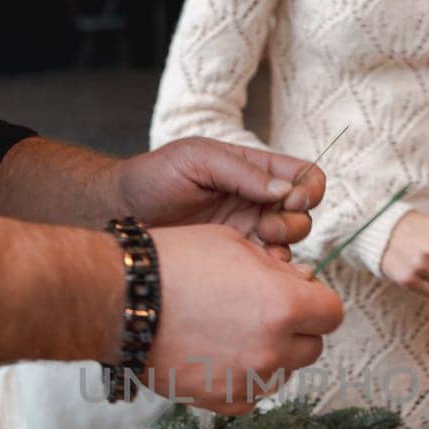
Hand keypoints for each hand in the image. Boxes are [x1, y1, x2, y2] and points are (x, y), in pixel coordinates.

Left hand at [112, 138, 326, 260]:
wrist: (120, 214)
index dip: (308, 188)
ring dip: (284, 245)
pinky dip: (271, 269)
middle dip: (294, 221)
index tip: (289, 199)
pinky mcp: (235, 258)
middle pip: (303, 213)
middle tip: (266, 225)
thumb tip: (284, 191)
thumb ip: (242, 171)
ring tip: (258, 244)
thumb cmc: (154, 177)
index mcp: (253, 170)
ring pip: (290, 243)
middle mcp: (256, 200)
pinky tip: (253, 267)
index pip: (304, 176)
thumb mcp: (197, 159)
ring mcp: (247, 231)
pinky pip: (268, 268)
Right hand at [147, 225, 342, 413]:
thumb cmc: (174, 263)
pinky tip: (221, 355)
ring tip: (233, 332)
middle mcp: (273, 349)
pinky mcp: (222, 401)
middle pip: (311, 347)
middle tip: (264, 311)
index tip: (301, 296)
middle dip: (296, 329)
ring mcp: (249, 379)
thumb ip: (279, 269)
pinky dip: (245, 379)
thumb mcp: (237, 244)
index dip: (317, 301)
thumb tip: (304, 283)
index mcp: (285, 306)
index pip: (332, 314)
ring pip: (283, 372)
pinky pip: (253, 394)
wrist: (120, 300)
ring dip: (270, 354)